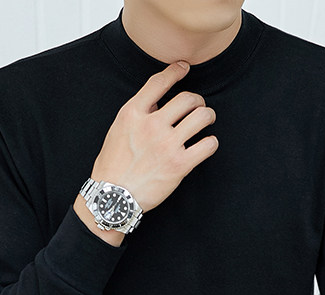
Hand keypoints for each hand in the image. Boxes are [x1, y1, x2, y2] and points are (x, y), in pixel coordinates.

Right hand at [90, 60, 218, 211]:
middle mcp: (152, 125)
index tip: (184, 68)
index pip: (159, 82)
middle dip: (198, 101)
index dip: (175, 71)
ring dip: (208, 117)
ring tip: (207, 121)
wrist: (113, 197)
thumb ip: (137, 113)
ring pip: (202, 117)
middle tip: (199, 107)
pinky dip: (211, 142)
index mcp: (133, 113)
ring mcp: (167, 145)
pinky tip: (207, 144)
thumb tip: (156, 101)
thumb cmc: (113, 166)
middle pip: (187, 99)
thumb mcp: (117, 130)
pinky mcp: (180, 165)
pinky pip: (208, 145)